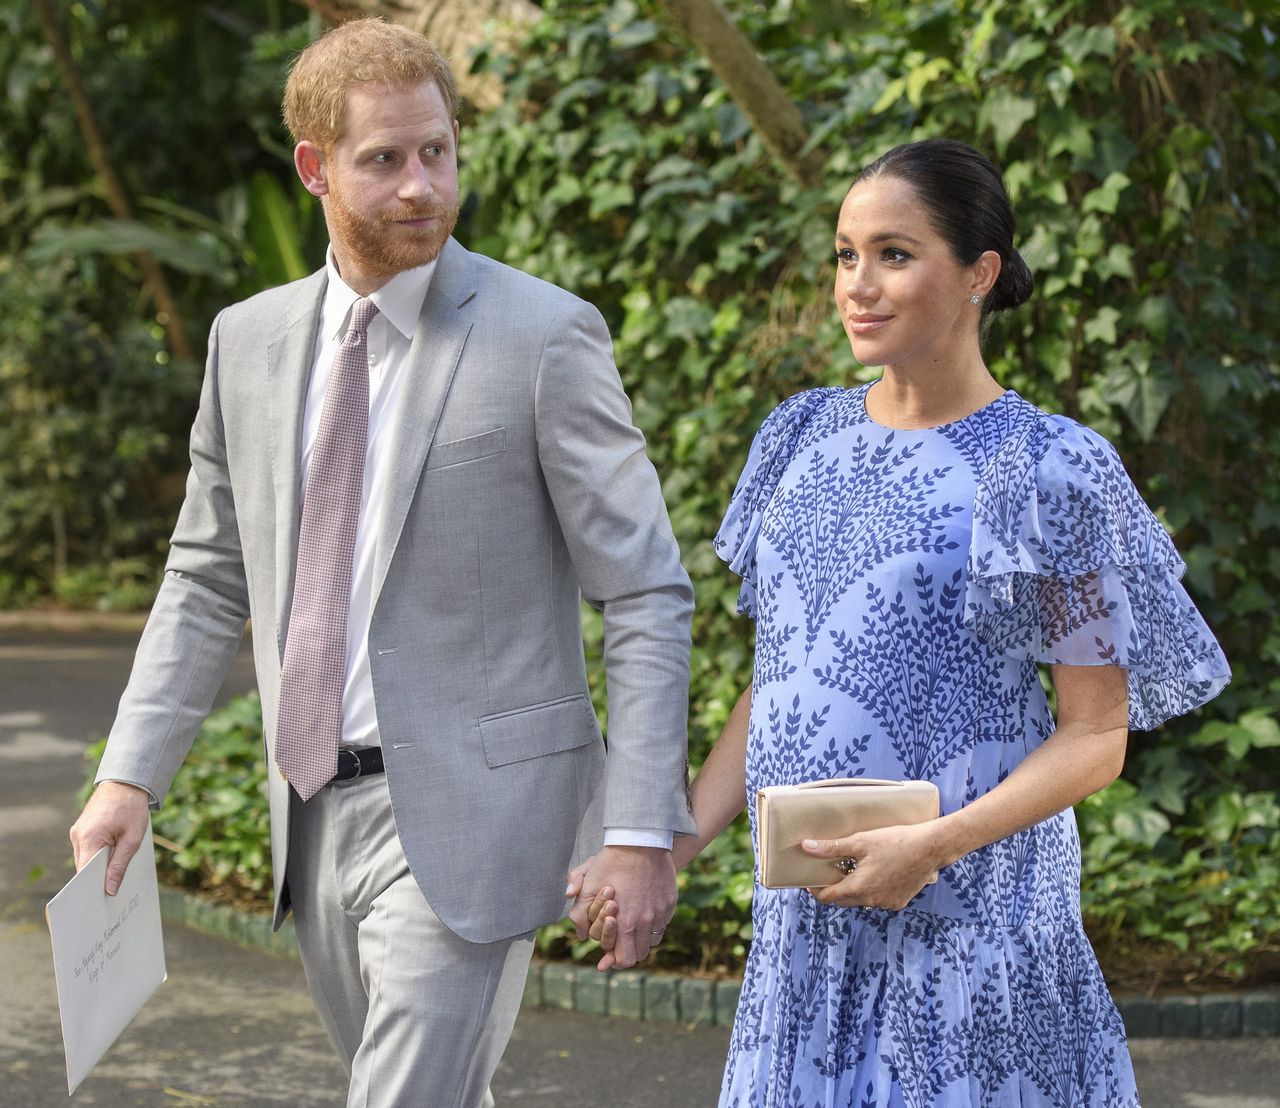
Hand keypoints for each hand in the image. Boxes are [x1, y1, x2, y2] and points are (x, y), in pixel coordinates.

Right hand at [69, 781, 150, 895]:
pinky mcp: (81, 829)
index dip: (92, 888)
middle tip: (111, 896)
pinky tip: (110, 861)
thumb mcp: (133, 838)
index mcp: (89, 838)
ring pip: (85, 859)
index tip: (100, 903)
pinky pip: (87, 849)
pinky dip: (97, 856)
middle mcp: (78, 836)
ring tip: (113, 879)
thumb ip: (119, 864)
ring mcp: (77, 832)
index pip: (85, 872)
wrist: (126, 783)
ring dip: (97, 867)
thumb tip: (109, 889)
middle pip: (83, 868)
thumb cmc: (132, 809)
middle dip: (96, 880)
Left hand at [567, 845, 674, 970]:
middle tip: (620, 944)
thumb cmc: (611, 862)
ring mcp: (660, 912)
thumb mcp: (589, 884)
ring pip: (652, 941)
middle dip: (628, 952)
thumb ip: (580, 912)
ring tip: (631, 929)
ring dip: (641, 939)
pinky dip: (653, 925)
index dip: (615, 961)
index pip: (624, 959)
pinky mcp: (670, 903)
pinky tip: (643, 914)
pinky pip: (662, 924)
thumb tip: (580, 933)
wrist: (640, 841)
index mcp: (625, 921)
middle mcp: (645, 921)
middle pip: (640, 954)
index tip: (609, 958)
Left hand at [802, 821, 941, 909]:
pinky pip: (878, 900)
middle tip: (828, 872)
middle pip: (843, 900)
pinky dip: (871, 890)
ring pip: (861, 901)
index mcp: (860, 888)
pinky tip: (875, 874)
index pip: (828, 897)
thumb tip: (806, 847)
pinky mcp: (900, 902)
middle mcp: (872, 901)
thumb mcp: (861, 841)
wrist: (931, 848)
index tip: (810, 879)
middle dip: (832, 889)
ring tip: (851, 870)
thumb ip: (832, 847)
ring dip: (853, 890)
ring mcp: (887, 903)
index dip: (815, 889)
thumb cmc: (896, 841)